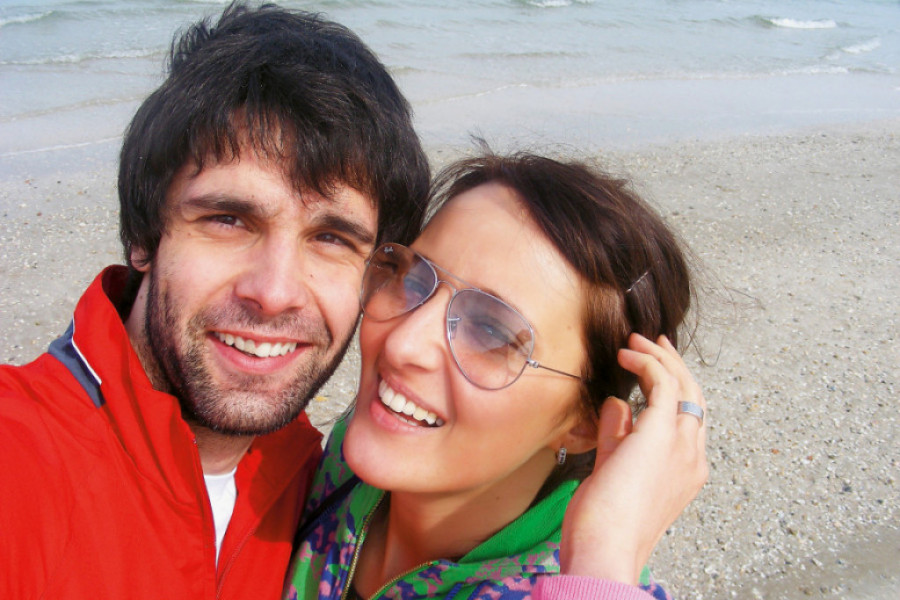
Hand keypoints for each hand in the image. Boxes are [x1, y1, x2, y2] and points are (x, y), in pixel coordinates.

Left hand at [560, 333, 707, 583]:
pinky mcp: (662, 434)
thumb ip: (617, 435)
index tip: (651, 363)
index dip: (672, 385)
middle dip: (672, 363)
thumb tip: (618, 402)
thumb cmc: (604, 521)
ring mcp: (682, 445)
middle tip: (650, 341)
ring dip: (659, 357)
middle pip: (693, 396)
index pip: (686, 417)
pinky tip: (627, 354)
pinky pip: (663, 384)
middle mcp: (693, 456)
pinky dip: (647, 363)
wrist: (606, 546)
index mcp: (686, 470)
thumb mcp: (612, 469)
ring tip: (635, 341)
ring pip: (683, 385)